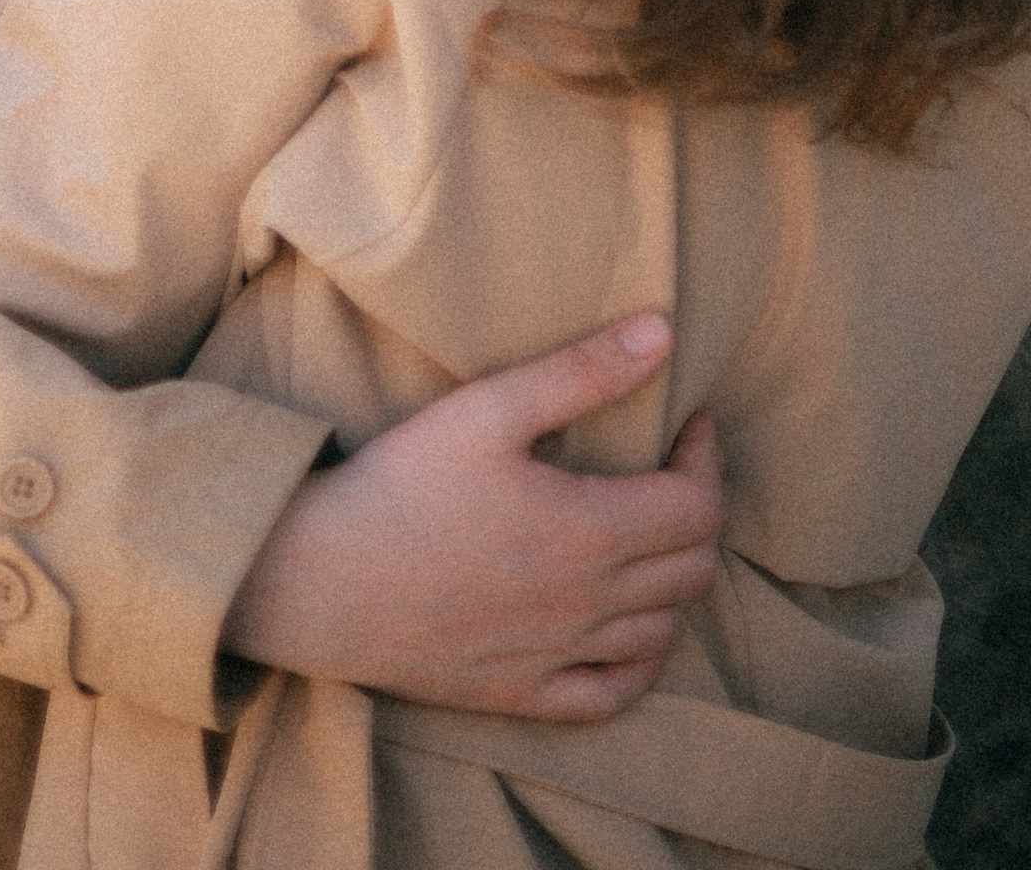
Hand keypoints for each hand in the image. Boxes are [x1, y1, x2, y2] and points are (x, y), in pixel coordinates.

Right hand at [223, 315, 723, 720]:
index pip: (699, 506)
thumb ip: (582, 371)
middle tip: (670, 470)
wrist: (323, 581)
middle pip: (692, 568)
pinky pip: (613, 694)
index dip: (707, 459)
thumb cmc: (402, 484)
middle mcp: (590, 605)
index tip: (690, 423)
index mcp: (591, 532)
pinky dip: (640, 663)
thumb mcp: (490, 409)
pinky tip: (627, 631)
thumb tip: (663, 334)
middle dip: (698, 512)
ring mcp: (559, 657)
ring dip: (675, 581)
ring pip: (662, 632)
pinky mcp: (523, 695)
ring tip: (647, 535)